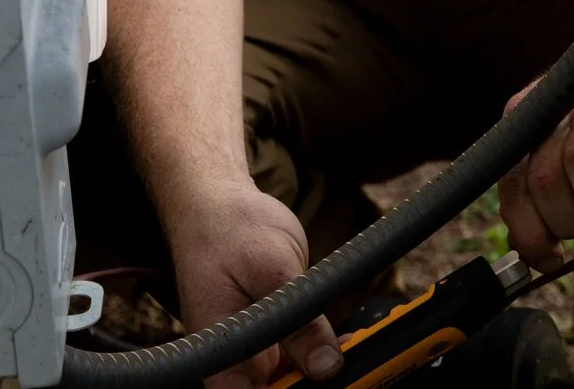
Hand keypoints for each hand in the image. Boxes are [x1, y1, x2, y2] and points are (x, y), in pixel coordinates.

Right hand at [162, 177, 344, 385]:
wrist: (219, 202)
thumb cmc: (231, 229)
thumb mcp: (274, 270)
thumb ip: (299, 320)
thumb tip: (326, 367)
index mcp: (220, 353)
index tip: (320, 383)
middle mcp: (233, 360)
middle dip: (310, 382)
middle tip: (347, 361)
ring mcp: (253, 351)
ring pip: (290, 380)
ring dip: (320, 370)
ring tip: (353, 349)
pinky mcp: (271, 337)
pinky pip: (298, 359)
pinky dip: (321, 352)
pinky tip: (344, 341)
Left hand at [497, 66, 573, 273]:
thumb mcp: (563, 152)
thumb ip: (542, 193)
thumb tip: (534, 255)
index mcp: (523, 121)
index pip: (512, 187)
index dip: (528, 233)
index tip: (547, 259)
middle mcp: (544, 110)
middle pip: (540, 182)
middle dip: (562, 221)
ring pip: (571, 165)